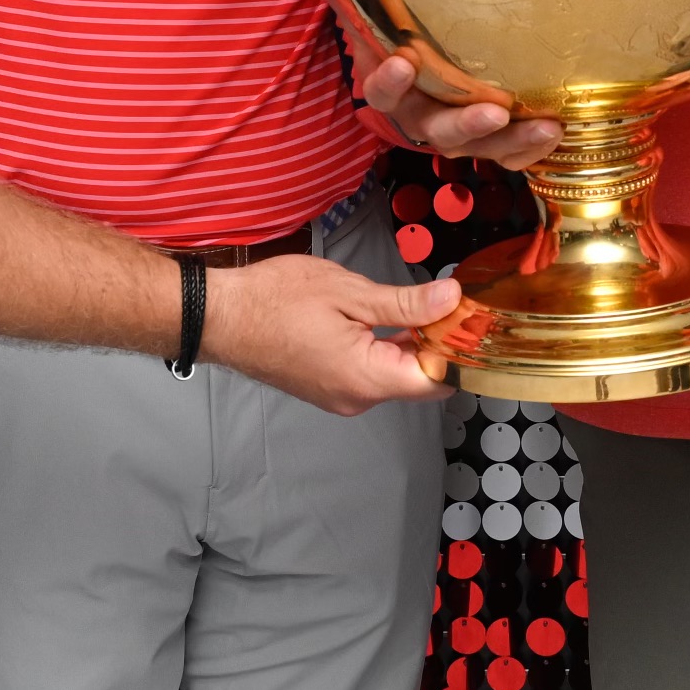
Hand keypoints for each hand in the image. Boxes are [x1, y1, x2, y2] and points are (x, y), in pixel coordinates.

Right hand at [203, 252, 457, 411]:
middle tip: (448, 299)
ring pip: (396, 374)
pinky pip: (372, 373)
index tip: (469, 316)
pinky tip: (386, 318)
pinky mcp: (329, 387)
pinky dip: (386, 349)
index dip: (459, 350)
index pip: (437, 380)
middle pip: (419, 379)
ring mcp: (342, 396)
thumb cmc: (274, 301)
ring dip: (410, 343)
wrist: (221, 317)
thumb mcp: (348, 292)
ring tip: (418, 303)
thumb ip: (405, 303)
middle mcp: (357, 397)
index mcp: (367, 378)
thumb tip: (452, 299)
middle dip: (437, 343)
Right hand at [297, 0, 559, 166]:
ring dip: (511, 141)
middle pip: (437, 130)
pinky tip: (556, 135)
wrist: (420, 64)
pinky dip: (531, 150)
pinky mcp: (491, 136)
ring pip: (480, 147)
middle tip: (494, 111)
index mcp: (392, 85)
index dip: (390, 83)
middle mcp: (423, 114)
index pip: (382, 93)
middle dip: (465, 125)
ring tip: (546, 126)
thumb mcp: (367, 8)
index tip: (403, 62)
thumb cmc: (396, 34)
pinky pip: (510, 153)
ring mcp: (458, 131)